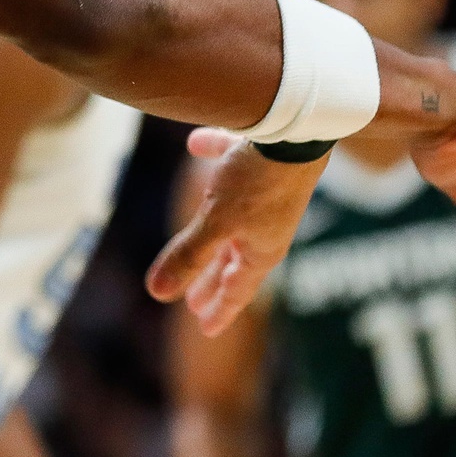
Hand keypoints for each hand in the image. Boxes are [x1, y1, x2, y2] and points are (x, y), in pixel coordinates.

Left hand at [147, 129, 322, 335]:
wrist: (298, 128)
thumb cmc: (259, 180)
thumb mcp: (216, 221)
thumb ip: (188, 255)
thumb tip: (157, 294)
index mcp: (260, 251)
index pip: (236, 291)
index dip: (218, 310)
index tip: (205, 329)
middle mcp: (266, 229)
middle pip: (233, 260)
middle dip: (212, 280)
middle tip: (194, 302)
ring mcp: (267, 198)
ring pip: (233, 220)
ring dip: (213, 234)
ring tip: (198, 243)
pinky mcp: (263, 163)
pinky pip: (232, 164)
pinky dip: (215, 158)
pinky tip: (195, 144)